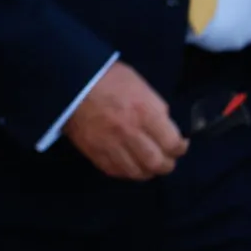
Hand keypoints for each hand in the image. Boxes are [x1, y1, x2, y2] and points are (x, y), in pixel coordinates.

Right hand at [63, 62, 187, 180]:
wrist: (71, 80)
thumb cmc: (108, 78)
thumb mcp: (141, 87)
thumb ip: (155, 109)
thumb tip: (164, 127)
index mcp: (145, 112)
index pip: (172, 143)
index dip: (180, 148)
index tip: (179, 145)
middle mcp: (129, 132)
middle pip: (157, 163)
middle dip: (166, 164)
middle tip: (166, 159)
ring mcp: (110, 144)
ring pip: (137, 172)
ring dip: (147, 170)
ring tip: (147, 164)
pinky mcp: (93, 150)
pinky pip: (115, 171)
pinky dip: (126, 171)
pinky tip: (129, 163)